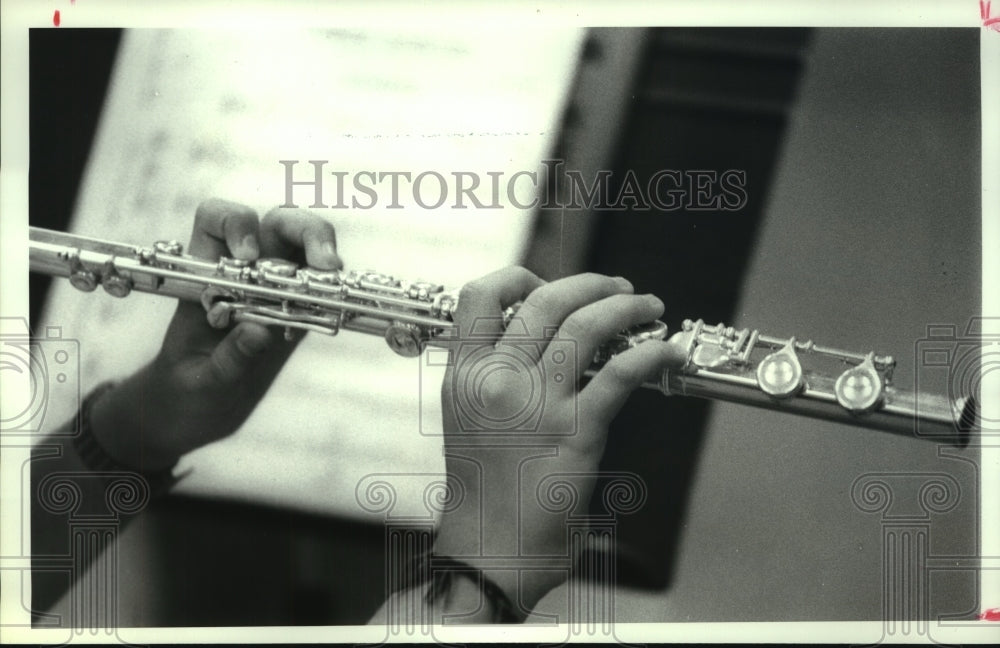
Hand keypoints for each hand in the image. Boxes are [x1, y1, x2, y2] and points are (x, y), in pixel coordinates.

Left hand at [89, 199, 341, 470]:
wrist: (192, 413)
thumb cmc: (183, 390)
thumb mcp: (199, 381)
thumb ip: (228, 358)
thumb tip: (258, 331)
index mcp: (205, 271)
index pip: (217, 219)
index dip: (236, 224)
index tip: (248, 259)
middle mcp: (244, 271)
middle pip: (280, 223)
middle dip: (307, 232)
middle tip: (325, 263)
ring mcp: (275, 290)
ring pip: (308, 251)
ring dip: (326, 258)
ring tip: (335, 284)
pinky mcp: (297, 313)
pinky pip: (321, 292)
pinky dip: (330, 299)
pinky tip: (323, 321)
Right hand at [432, 267, 685, 617]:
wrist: (486, 554)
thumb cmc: (483, 495)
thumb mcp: (470, 422)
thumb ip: (495, 378)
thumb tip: (538, 343)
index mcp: (464, 376)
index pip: (479, 296)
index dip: (519, 278)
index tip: (546, 285)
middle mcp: (496, 381)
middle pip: (544, 301)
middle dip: (590, 284)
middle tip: (617, 289)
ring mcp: (535, 405)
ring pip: (585, 326)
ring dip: (626, 306)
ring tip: (647, 307)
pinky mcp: (575, 433)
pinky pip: (619, 373)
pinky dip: (650, 352)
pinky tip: (667, 348)